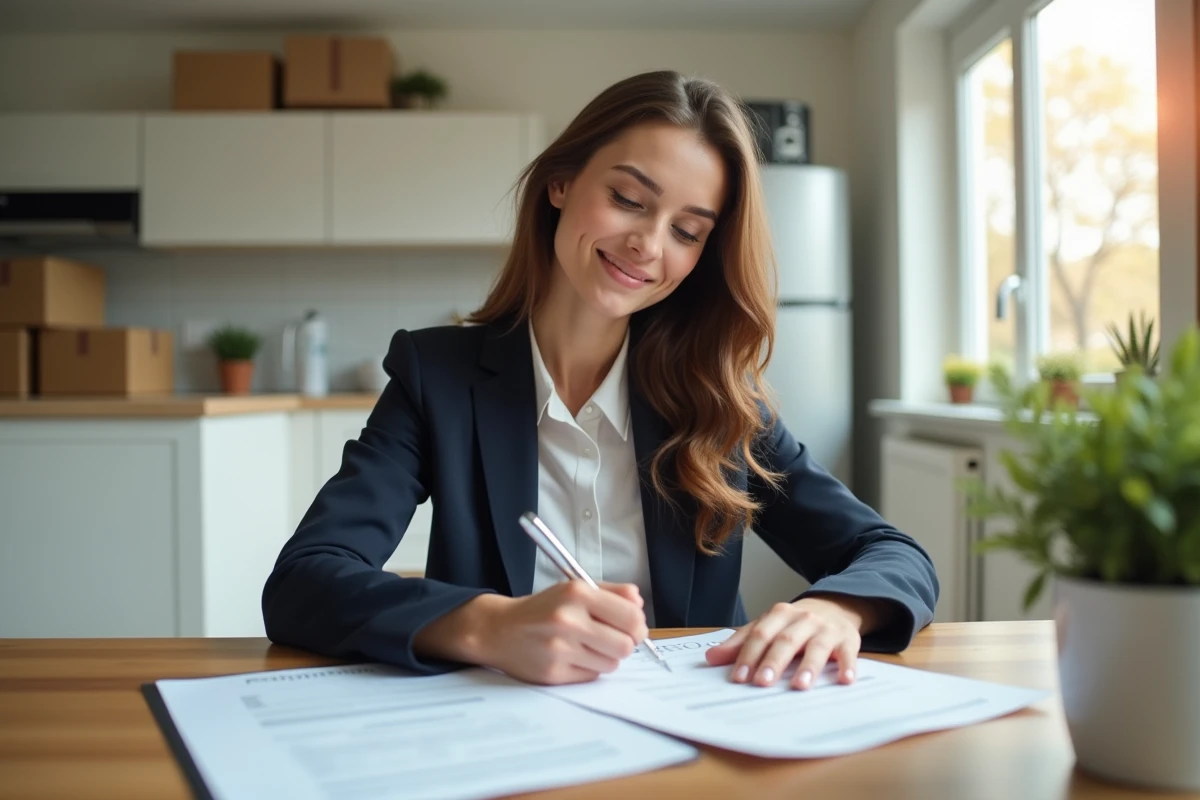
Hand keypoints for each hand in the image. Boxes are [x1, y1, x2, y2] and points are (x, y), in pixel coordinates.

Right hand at [477, 581, 647, 684]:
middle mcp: (568, 619)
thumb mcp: (574, 588)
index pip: (630, 617)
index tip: (634, 627)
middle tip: (615, 639)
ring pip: (612, 663)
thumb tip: (639, 604)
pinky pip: (592, 676)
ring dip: (607, 657)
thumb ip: (611, 593)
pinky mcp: (554, 672)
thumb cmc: (542, 609)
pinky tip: (574, 656)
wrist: (499, 630)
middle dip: (625, 643)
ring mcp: (560, 648)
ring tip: (589, 646)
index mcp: (577, 593)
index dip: (638, 625)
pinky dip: (590, 668)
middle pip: (625, 645)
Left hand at [704, 596, 868, 689]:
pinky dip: (848, 666)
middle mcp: (803, 619)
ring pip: (817, 646)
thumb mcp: (767, 626)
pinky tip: (845, 680)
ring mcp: (827, 629)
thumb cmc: (794, 624)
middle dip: (773, 662)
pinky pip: (849, 653)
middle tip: (763, 683)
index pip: (761, 634)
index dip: (749, 655)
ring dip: (808, 666)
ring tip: (800, 686)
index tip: (739, 677)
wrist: (835, 607)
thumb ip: (740, 642)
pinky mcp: (848, 640)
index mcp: (779, 614)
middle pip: (786, 640)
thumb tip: (710, 658)